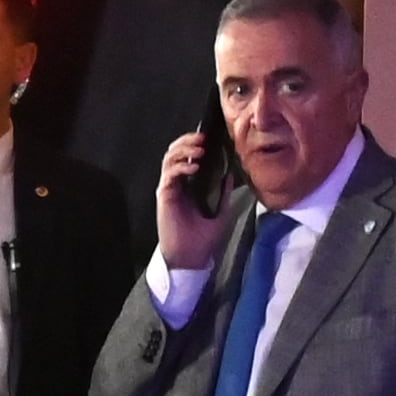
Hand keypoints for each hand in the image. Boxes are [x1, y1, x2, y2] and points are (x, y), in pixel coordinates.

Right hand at [153, 132, 216, 268]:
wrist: (191, 257)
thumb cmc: (203, 238)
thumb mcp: (221, 212)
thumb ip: (224, 193)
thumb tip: (230, 174)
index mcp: (188, 186)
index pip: (186, 156)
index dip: (194, 144)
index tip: (209, 139)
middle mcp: (176, 184)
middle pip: (174, 152)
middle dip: (187, 141)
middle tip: (203, 138)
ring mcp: (168, 188)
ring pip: (169, 159)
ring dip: (183, 150)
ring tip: (199, 149)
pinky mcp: (164, 195)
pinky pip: (169, 174)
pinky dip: (181, 167)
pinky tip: (194, 166)